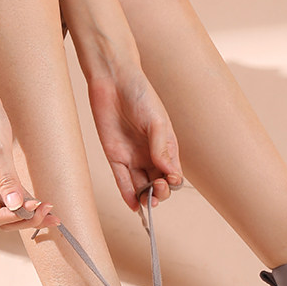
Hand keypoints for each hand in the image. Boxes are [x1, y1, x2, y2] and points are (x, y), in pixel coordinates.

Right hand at [0, 84, 57, 230]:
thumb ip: (7, 179)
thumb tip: (16, 207)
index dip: (17, 217)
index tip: (38, 206)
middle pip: (1, 217)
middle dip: (26, 220)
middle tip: (51, 213)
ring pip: (7, 209)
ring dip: (29, 214)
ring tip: (53, 213)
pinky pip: (10, 195)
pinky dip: (26, 201)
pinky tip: (41, 201)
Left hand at [88, 66, 182, 210]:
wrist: (113, 80)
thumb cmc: (140, 95)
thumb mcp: (156, 121)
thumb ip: (161, 147)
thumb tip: (169, 172)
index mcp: (166, 147)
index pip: (173, 173)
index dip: (173, 181)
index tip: (170, 179)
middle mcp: (150, 155)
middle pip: (159, 184)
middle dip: (160, 192)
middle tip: (158, 188)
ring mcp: (133, 157)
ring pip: (141, 186)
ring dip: (145, 198)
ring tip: (147, 201)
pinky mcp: (115, 157)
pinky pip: (122, 181)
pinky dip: (128, 195)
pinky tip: (133, 205)